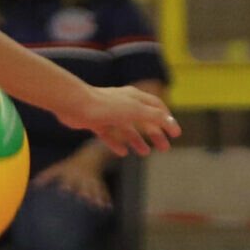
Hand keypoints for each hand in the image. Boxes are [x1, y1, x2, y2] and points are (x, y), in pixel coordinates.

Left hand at [33, 146, 112, 210]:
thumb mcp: (58, 168)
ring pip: (96, 190)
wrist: (91, 156)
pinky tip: (108, 208)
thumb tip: (32, 185)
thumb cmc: (70, 165)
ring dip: (97, 198)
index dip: (66, 184)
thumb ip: (46, 176)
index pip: (68, 180)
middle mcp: (83, 178)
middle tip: (84, 201)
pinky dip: (106, 199)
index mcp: (71, 174)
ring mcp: (93, 181)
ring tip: (98, 207)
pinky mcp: (100, 184)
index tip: (63, 190)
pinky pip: (104, 192)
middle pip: (83, 185)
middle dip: (84, 193)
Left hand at [56, 84, 177, 155]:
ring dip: (138, 140)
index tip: (175, 133)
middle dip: (155, 133)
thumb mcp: (135, 111)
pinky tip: (121, 152)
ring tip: (145, 152)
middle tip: (165, 148)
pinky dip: (116, 143)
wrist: (74, 104)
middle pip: (144, 119)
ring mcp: (108, 113)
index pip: (157, 107)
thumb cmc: (106, 105)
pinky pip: (109, 134)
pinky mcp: (94, 121)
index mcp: (135, 97)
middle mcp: (123, 103)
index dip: (167, 120)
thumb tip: (171, 123)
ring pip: (127, 128)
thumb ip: (154, 117)